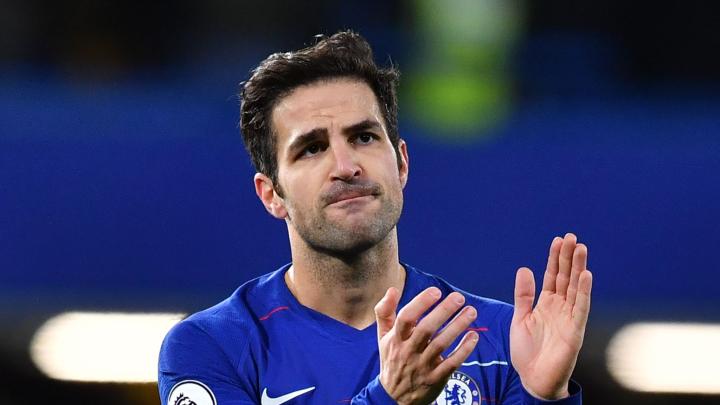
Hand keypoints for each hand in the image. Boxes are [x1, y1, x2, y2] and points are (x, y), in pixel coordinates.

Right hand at [374, 287, 478, 404]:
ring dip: (457, 327)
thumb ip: (385, 311)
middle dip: (444, 312)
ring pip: (441, 344)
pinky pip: (452, 363)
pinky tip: (473, 336)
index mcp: (395, 339)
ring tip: (471, 311)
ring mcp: (422, 366)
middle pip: (426, 330)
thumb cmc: (391, 358)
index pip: (406, 318)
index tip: (435, 291)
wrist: (394, 397)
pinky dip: (464, 350)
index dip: (420, 303)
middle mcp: (408, 352)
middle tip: (459, 297)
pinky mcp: (436, 378)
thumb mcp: (383, 336)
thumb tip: (393, 288)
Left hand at [510, 233, 592, 398]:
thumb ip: (523, 295)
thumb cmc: (527, 352)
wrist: (533, 379)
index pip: (552, 276)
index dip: (555, 258)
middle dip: (568, 257)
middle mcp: (560, 307)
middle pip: (566, 277)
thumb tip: (524, 268)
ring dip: (579, 268)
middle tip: (572, 236)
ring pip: (576, 288)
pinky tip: (586, 275)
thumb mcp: (520, 318)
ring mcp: (569, 318)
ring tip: (581, 248)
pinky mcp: (575, 330)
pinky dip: (584, 291)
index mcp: (546, 304)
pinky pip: (581, 308)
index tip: (558, 240)